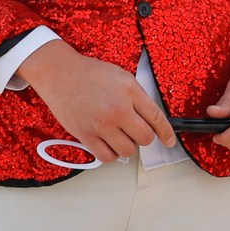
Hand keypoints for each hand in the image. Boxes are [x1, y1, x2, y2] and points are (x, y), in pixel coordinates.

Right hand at [20, 39, 174, 163]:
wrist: (59, 74)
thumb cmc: (90, 74)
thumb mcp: (122, 77)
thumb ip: (138, 98)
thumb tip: (151, 120)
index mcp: (130, 91)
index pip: (156, 117)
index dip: (166, 132)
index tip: (170, 141)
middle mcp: (118, 109)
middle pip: (145, 138)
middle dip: (144, 137)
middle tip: (136, 132)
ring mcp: (101, 124)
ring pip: (128, 150)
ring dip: (128, 146)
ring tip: (119, 135)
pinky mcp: (85, 135)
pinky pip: (106, 156)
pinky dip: (111, 154)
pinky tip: (108, 143)